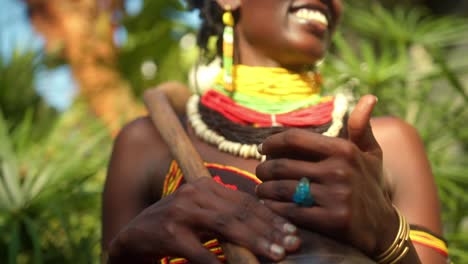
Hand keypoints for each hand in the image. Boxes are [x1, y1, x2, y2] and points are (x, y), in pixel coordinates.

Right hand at [108, 177, 300, 263]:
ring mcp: (181, 212)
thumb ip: (228, 217)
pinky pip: (202, 252)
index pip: (245, 201)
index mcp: (206, 186)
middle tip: (291, 246)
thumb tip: (266, 230)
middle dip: (268, 230)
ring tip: (275, 255)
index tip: (291, 231)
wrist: (136, 236)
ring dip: (253, 242)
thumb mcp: (203, 216)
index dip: (270, 217)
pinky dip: (220, 263)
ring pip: (225, 226)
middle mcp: (194, 193)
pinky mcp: (170, 233)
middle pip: (239, 212)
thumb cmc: (177, 227)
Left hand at [255, 95, 397, 256]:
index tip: (263, 148)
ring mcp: (336, 196)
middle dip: (264, 169)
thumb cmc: (370, 185)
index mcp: (343, 150)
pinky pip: (290, 211)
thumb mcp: (371, 153)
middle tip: (259, 172)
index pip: (294, 139)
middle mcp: (339, 170)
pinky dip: (274, 207)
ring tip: (261, 189)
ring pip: (283, 189)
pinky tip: (269, 205)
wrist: (383, 228)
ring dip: (265, 189)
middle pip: (283, 165)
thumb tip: (369, 97)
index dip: (272, 142)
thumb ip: (362, 127)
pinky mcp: (332, 220)